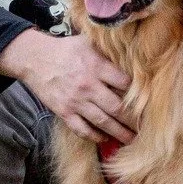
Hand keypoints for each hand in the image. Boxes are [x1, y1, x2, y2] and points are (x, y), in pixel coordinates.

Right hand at [0, 30, 132, 142]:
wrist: (35, 59)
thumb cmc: (66, 49)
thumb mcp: (88, 43)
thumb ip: (108, 52)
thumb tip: (131, 56)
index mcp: (97, 66)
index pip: (125, 83)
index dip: (137, 94)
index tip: (147, 102)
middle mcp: (88, 85)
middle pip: (117, 107)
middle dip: (133, 120)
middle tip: (145, 129)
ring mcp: (75, 101)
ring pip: (102, 122)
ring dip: (119, 133)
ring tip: (131, 140)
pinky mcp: (64, 112)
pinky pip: (82, 129)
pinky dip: (94, 136)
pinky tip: (104, 139)